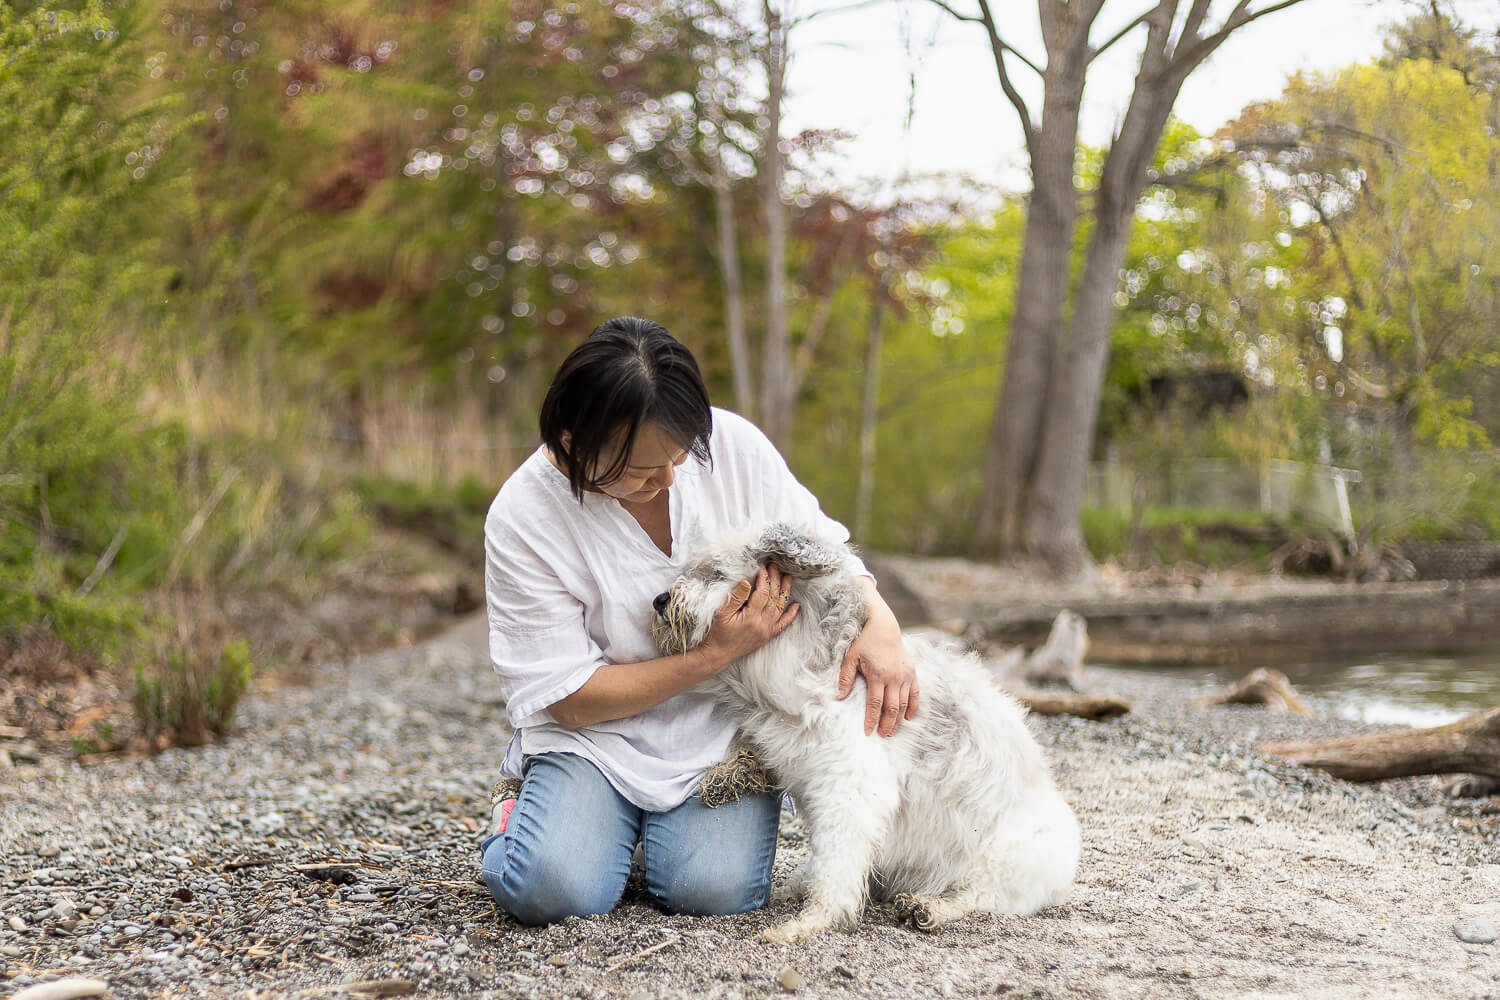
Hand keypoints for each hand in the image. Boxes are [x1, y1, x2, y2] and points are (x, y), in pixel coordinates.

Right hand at [697, 564, 798, 665]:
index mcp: (751, 617)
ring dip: (785, 591)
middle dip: (775, 579)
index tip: (762, 566)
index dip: (763, 578)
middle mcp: (763, 624)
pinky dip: (791, 614)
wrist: (719, 654)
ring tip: (786, 577)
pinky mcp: (768, 635)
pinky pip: (784, 624)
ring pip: (780, 607)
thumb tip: (746, 581)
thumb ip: (736, 597)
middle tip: (774, 566)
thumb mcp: (722, 613)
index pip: (762, 592)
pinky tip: (796, 605)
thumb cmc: (718, 633)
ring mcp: (767, 630)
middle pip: (773, 597)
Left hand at [837, 583, 918, 736]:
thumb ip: (845, 678)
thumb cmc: (863, 641)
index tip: (868, 732)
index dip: (871, 720)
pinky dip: (913, 707)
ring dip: (898, 720)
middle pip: (892, 708)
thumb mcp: (850, 657)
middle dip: (887, 724)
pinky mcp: (912, 672)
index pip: (874, 704)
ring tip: (892, 731)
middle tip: (882, 736)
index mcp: (878, 675)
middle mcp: (894, 677)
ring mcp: (905, 675)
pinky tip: (908, 717)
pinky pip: (915, 694)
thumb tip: (839, 697)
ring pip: (904, 704)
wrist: (882, 625)